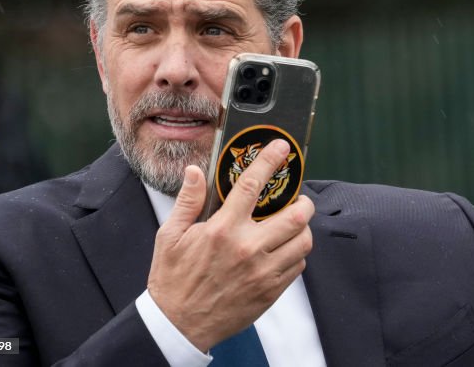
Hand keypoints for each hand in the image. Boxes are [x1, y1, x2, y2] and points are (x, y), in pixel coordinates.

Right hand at [147, 139, 314, 350]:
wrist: (178, 325)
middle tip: (297, 200)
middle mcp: (247, 248)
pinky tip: (282, 251)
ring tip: (291, 226)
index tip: (282, 147)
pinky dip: (296, 254)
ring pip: (303, 241)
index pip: (252, 185)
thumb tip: (196, 171)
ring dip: (303, 229)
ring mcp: (262, 272)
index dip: (270, 161)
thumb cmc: (173, 279)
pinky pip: (298, 266)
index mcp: (222, 230)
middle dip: (303, 202)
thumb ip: (188, 201)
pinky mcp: (270, 291)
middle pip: (296, 215)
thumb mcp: (170, 236)